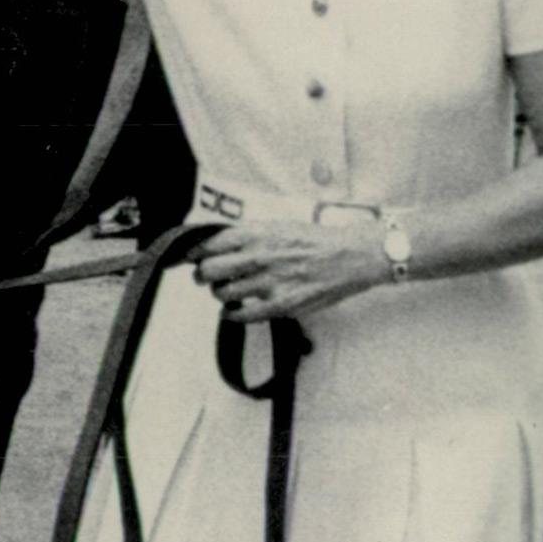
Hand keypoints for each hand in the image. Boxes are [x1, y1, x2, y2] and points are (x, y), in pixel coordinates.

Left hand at [192, 218, 384, 322]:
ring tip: (227, 291)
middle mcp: (259, 257)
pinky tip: (234, 310)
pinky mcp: (280, 305)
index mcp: (257, 234)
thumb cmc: (314, 241)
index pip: (209, 244)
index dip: (196, 252)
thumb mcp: (278, 226)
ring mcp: (269, 282)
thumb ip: (248, 235)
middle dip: (202, 275)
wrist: (349, 257)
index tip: (193, 257)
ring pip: (222, 293)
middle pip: (208, 271)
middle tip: (206, 277)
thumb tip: (216, 243)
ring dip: (220, 293)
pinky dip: (231, 314)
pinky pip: (241, 315)